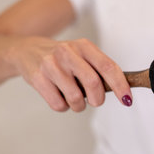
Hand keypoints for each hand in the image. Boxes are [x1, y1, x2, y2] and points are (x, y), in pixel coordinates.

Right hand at [8, 36, 131, 111]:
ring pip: (76, 98)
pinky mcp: (37, 78)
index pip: (108, 67)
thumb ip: (101, 70)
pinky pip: (59, 104)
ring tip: (75, 98)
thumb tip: (124, 91)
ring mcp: (51, 65)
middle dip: (98, 99)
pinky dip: (64, 106)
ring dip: (79, 106)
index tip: (127, 99)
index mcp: (84, 46)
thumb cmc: (63, 58)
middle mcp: (68, 52)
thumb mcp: (83, 55)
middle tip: (96, 101)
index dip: (121, 85)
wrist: (26, 51)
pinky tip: (60, 96)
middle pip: (93, 83)